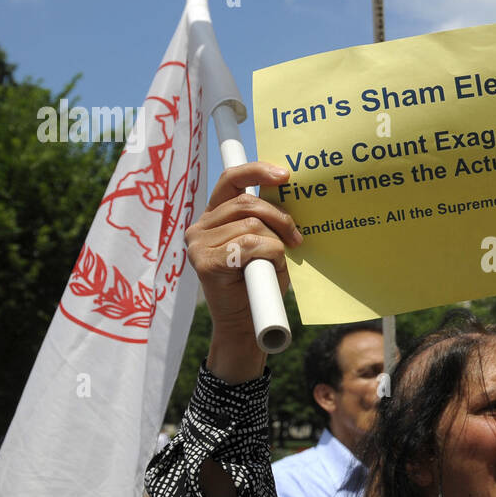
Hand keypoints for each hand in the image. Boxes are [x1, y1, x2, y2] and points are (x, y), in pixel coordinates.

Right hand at [185, 162, 302, 380]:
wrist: (246, 324)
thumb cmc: (259, 283)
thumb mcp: (266, 245)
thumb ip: (266, 221)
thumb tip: (287, 194)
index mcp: (214, 216)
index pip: (231, 181)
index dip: (256, 171)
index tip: (284, 174)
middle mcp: (200, 226)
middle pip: (247, 203)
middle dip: (280, 216)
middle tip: (297, 238)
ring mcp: (198, 243)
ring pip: (251, 225)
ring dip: (275, 243)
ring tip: (278, 261)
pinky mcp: (205, 261)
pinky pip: (249, 244)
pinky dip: (268, 255)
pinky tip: (267, 269)